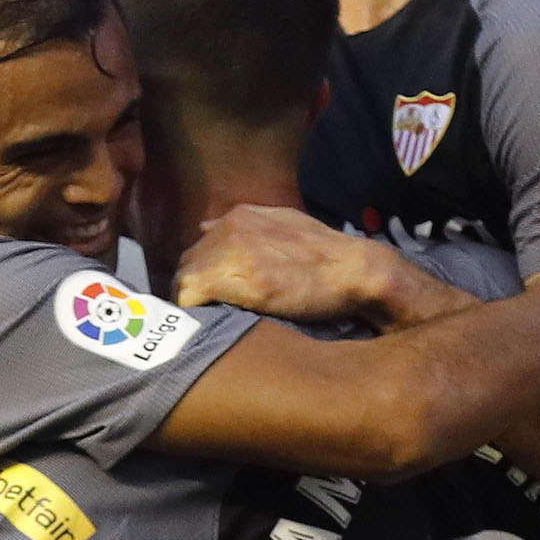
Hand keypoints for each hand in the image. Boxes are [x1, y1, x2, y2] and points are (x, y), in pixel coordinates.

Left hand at [176, 206, 406, 322]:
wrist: (355, 271)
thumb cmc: (327, 256)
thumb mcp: (285, 225)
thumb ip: (247, 226)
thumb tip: (205, 226)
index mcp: (239, 217)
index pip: (199, 249)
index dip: (201, 275)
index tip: (210, 296)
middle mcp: (229, 229)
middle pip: (187, 264)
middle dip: (194, 289)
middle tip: (207, 314)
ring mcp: (233, 252)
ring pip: (184, 280)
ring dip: (193, 302)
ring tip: (208, 322)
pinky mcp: (239, 279)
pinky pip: (192, 295)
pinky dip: (194, 310)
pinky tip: (209, 323)